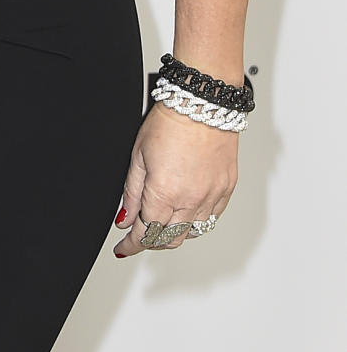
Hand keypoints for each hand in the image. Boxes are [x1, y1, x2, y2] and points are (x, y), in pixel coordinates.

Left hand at [113, 104, 237, 258]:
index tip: (124, 247)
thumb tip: (125, 219)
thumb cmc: (170, 122)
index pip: (146, 233)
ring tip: (162, 223)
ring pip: (192, 233)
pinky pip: (212, 218)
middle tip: (139, 234)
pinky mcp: (227, 189)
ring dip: (174, 234)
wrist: (202, 105)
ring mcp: (212, 196)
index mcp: (165, 193)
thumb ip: (132, 193)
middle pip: (170, 239)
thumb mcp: (138, 156)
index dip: (132, 244)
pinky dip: (196, 223)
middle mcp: (191, 200)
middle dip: (151, 242)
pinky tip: (186, 213)